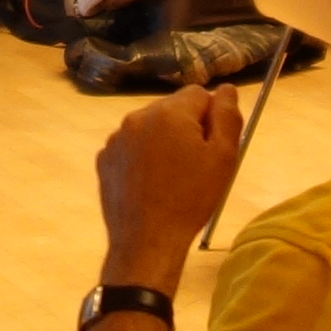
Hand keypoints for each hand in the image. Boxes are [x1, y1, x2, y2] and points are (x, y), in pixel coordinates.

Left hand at [95, 88, 249, 275]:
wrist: (148, 241)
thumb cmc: (192, 199)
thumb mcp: (223, 157)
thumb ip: (226, 116)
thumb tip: (226, 89)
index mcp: (168, 112)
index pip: (197, 94)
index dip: (210, 117)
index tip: (211, 145)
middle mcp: (137, 117)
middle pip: (171, 109)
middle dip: (185, 127)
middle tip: (194, 164)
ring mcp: (116, 138)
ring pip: (150, 127)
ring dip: (163, 140)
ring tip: (171, 176)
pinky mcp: (104, 159)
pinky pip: (131, 146)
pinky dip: (142, 156)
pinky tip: (150, 183)